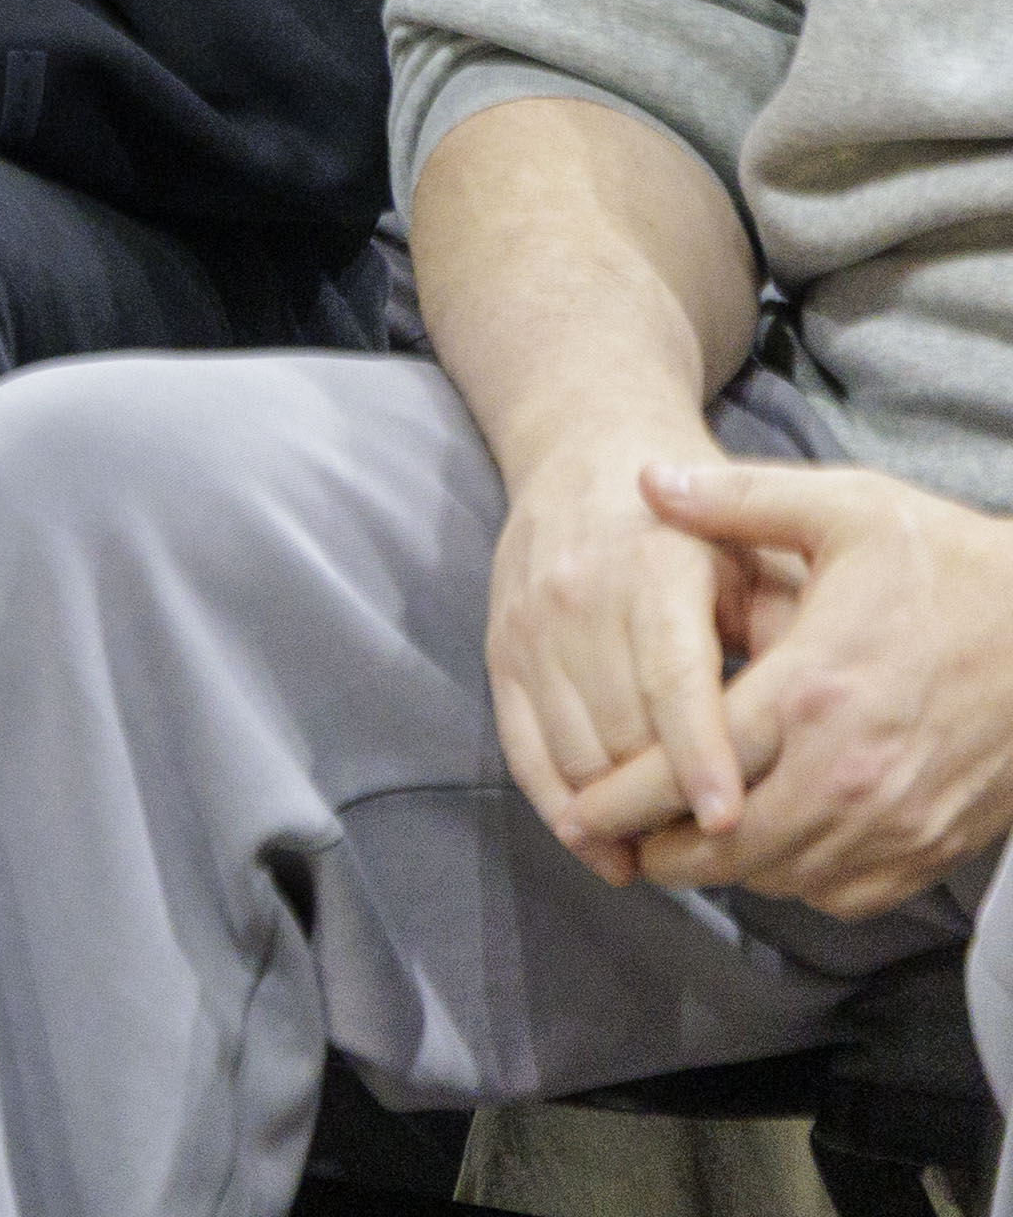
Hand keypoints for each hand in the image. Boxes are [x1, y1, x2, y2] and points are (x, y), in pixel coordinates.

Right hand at [480, 417, 765, 878]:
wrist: (583, 456)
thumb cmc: (696, 526)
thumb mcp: (757, 553)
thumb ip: (787, 632)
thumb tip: (813, 726)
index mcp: (654, 569)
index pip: (671, 680)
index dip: (698, 757)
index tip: (728, 822)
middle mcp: (580, 596)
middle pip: (618, 732)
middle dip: (665, 805)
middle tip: (722, 858)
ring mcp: (531, 626)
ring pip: (570, 751)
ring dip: (618, 818)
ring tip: (674, 857)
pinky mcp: (500, 650)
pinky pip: (522, 750)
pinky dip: (562, 810)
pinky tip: (607, 849)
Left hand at [620, 460, 1012, 917]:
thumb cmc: (950, 564)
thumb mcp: (849, 508)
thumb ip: (738, 500)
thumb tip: (644, 479)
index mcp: (811, 690)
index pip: (688, 768)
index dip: (621, 799)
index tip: (577, 809)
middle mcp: (848, 771)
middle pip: (725, 845)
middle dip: (658, 848)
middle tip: (615, 835)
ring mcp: (897, 819)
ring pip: (779, 877)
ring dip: (723, 868)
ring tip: (676, 841)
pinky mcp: (935, 847)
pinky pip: (843, 894)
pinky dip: (795, 880)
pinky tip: (767, 845)